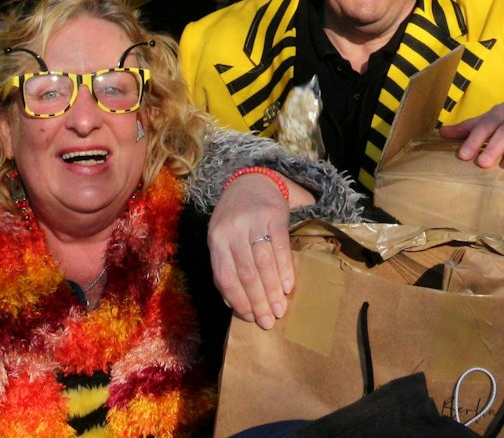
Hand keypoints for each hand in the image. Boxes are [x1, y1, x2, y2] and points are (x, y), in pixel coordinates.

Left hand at [208, 171, 300, 328]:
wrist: (252, 181)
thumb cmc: (235, 217)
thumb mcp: (221, 236)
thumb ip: (225, 265)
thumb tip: (231, 302)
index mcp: (216, 239)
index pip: (225, 276)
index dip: (237, 300)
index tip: (249, 318)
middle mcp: (233, 230)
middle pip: (246, 273)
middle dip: (258, 301)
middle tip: (268, 322)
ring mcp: (254, 222)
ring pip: (263, 263)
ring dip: (272, 291)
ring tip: (280, 310)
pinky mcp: (275, 216)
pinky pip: (280, 248)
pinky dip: (285, 270)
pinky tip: (287, 287)